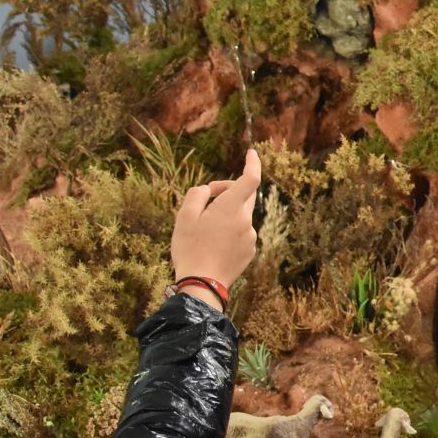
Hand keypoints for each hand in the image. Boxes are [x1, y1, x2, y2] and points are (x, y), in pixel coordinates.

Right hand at [170, 150, 260, 308]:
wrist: (202, 284)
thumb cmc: (190, 249)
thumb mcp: (184, 217)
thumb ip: (197, 194)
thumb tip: (209, 190)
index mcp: (231, 208)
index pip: (251, 179)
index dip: (253, 164)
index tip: (252, 153)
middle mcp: (246, 220)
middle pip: (243, 197)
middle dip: (228, 192)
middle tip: (208, 197)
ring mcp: (250, 236)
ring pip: (239, 217)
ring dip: (225, 216)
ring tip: (203, 232)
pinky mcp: (250, 250)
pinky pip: (241, 233)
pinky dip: (229, 232)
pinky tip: (212, 246)